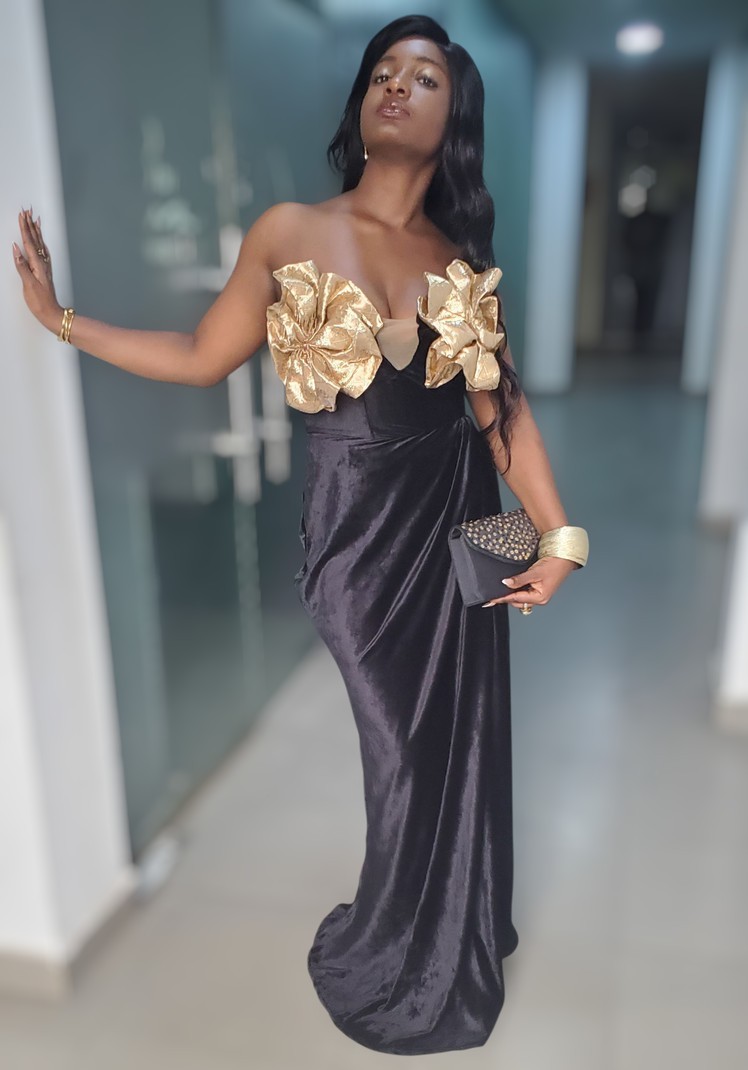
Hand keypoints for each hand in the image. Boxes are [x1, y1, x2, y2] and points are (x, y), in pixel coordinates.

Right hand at [12, 207, 62, 331]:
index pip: (29, 242)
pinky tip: (41, 241)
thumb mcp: (28, 285)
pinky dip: (41, 243)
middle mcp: (42, 264)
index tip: (21, 215)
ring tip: (35, 219)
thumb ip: (21, 266)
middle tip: (27, 211)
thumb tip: (16, 248)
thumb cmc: (39, 302)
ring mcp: (44, 267)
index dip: (24, 228)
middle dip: (30, 225)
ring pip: (40, 244)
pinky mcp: (44, 272)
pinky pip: (43, 251)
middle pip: (35, 240)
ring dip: (36, 231)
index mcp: (37, 265)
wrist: (51, 313)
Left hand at [482, 556, 578, 609]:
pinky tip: (512, 585)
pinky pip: (525, 591)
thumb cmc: (555, 565)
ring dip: (512, 593)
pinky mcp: (538, 588)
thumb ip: (519, 579)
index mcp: (539, 597)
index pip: (516, 599)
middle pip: (517, 601)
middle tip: (493, 593)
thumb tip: (506, 583)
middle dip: (506, 597)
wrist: (565, 557)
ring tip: (501, 589)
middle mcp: (539, 598)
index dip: (502, 598)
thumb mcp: (535, 572)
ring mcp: (539, 593)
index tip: (491, 599)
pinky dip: (517, 589)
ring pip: (521, 597)